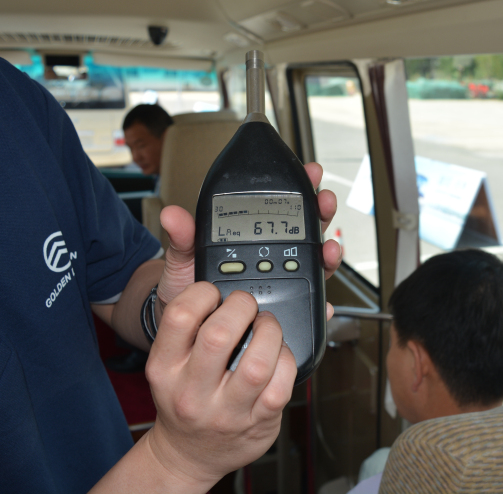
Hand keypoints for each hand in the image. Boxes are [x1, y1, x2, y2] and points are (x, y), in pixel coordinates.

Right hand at [144, 284, 295, 487]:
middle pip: (220, 334)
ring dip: (271, 332)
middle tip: (247, 307)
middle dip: (243, 306)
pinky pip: (281, 386)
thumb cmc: (183, 399)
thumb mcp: (169, 363)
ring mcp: (226, 411)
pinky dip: (287, 360)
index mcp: (165, 368)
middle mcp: (192, 391)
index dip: (203, 293)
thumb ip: (190, 325)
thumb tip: (228, 281)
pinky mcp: (257, 423)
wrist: (186, 455)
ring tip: (267, 327)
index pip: (179, 315)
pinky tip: (278, 356)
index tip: (215, 293)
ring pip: (257, 363)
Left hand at [156, 162, 340, 315]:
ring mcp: (279, 281)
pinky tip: (325, 302)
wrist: (185, 328)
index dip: (298, 188)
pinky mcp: (284, 308)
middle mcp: (270, 257)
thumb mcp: (182, 260)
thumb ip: (183, 238)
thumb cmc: (185, 290)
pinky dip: (321, 304)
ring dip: (328, 254)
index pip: (279, 207)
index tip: (309, 174)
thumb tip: (173, 216)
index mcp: (250, 238)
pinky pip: (306, 305)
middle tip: (325, 200)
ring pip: (313, 264)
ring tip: (330, 248)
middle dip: (321, 211)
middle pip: (305, 230)